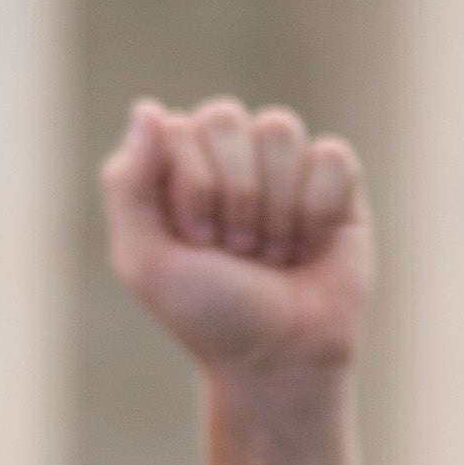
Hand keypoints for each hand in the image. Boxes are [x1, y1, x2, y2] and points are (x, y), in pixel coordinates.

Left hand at [98, 97, 367, 424]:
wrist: (279, 357)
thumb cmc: (207, 312)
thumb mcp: (144, 259)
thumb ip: (128, 184)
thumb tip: (147, 107)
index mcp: (174, 164)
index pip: (178, 128)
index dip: (192, 188)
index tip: (197, 243)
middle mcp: (226, 154)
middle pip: (226, 119)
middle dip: (232, 196)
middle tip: (235, 249)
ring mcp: (281, 164)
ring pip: (279, 130)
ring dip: (273, 207)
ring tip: (272, 251)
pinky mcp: (335, 180)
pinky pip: (330, 155)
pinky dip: (317, 210)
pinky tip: (310, 243)